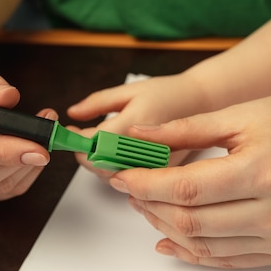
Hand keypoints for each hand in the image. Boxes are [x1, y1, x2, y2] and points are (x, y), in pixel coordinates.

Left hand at [67, 73, 199, 177]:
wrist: (200, 103)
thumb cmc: (167, 93)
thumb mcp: (129, 90)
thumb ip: (98, 103)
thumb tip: (73, 113)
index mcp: (135, 125)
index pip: (94, 143)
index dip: (76, 139)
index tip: (70, 131)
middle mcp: (144, 149)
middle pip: (100, 166)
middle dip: (84, 154)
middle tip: (81, 139)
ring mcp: (153, 164)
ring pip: (113, 177)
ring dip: (99, 164)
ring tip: (99, 145)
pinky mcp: (160, 173)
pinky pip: (129, 180)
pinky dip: (116, 170)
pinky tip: (117, 155)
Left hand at [107, 89, 270, 267]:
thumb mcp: (238, 114)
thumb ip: (184, 129)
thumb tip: (138, 138)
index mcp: (266, 171)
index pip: (186, 189)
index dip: (144, 184)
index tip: (121, 175)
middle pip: (191, 221)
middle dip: (148, 205)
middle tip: (129, 188)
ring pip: (205, 245)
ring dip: (165, 227)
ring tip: (146, 204)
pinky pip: (228, 260)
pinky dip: (194, 251)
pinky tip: (169, 237)